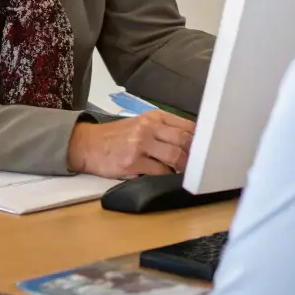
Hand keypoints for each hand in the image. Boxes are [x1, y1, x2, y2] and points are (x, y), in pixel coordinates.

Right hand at [67, 109, 193, 177]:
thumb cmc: (116, 136)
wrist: (87, 144)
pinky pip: (160, 172)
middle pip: (184, 140)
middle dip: (195, 155)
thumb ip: (164, 130)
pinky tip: (166, 178)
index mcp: (154, 116)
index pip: (187, 126)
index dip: (200, 140)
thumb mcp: (140, 124)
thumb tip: (191, 143)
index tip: (207, 150)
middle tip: (199, 165)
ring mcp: (140, 144)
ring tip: (183, 173)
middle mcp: (149, 127)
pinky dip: (167, 176)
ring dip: (183, 168)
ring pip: (175, 156)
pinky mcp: (133, 162)